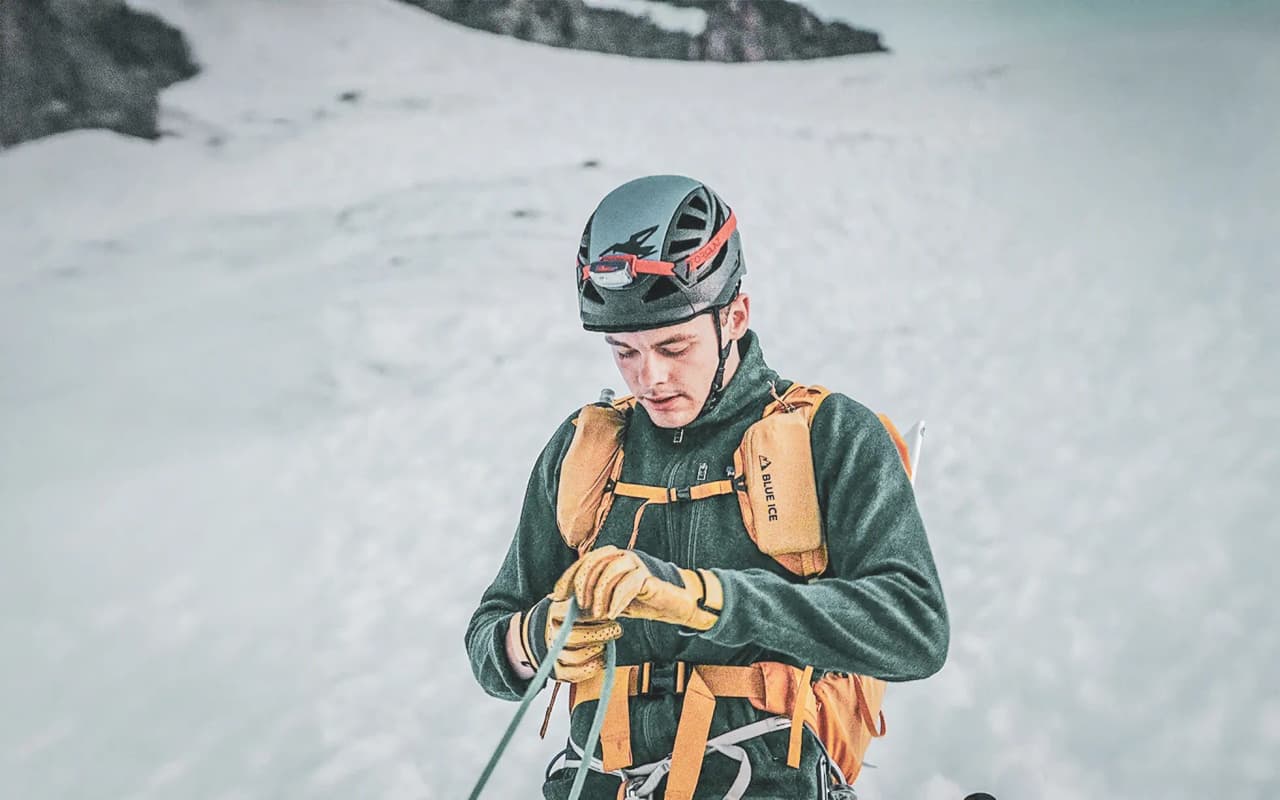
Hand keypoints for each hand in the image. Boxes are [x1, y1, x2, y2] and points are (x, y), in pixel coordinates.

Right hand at [514, 596, 621, 683]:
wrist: (543, 632)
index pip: (573, 614)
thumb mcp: (572, 598)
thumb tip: (609, 596)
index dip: (593, 615)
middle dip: (600, 634)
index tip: (608, 611)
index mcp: (552, 612)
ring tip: (608, 642)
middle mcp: (549, 634)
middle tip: (617, 628)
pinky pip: (575, 673)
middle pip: (575, 637)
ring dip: (597, 650)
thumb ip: (587, 596)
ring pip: (576, 656)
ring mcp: (551, 654)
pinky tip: (602, 658)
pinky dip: (592, 667)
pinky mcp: (557, 671)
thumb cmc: (567, 613)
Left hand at [554, 545, 722, 630]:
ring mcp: (636, 564)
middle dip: (582, 584)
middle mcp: (622, 557)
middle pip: (594, 561)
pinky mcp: (648, 576)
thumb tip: (561, 604)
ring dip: (600, 594)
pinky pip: (629, 583)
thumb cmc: (642, 602)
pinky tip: (614, 614)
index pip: (584, 562)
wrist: (675, 605)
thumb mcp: (610, 602)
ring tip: (600, 614)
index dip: (568, 577)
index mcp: (611, 560)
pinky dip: (617, 600)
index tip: (557, 596)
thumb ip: (590, 600)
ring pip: (610, 570)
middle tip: (581, 606)